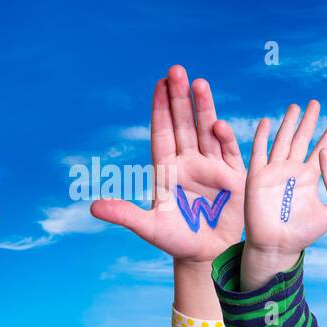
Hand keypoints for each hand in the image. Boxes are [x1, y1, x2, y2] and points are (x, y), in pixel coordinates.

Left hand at [90, 66, 244, 262]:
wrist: (207, 255)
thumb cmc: (175, 240)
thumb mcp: (149, 228)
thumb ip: (124, 215)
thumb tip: (93, 207)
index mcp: (167, 169)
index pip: (162, 132)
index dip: (160, 109)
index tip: (159, 84)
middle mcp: (189, 162)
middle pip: (184, 124)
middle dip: (180, 98)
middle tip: (176, 70)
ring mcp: (211, 167)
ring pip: (206, 130)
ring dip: (204, 108)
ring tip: (199, 83)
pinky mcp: (233, 176)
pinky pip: (228, 152)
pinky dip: (224, 139)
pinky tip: (217, 125)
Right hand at [244, 101, 326, 261]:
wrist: (276, 246)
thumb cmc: (302, 235)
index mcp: (308, 177)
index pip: (320, 150)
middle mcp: (292, 170)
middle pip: (302, 139)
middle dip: (309, 122)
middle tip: (316, 103)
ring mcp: (274, 172)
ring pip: (282, 141)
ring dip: (287, 124)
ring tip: (295, 107)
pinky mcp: (258, 177)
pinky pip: (259, 153)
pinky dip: (261, 137)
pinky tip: (266, 122)